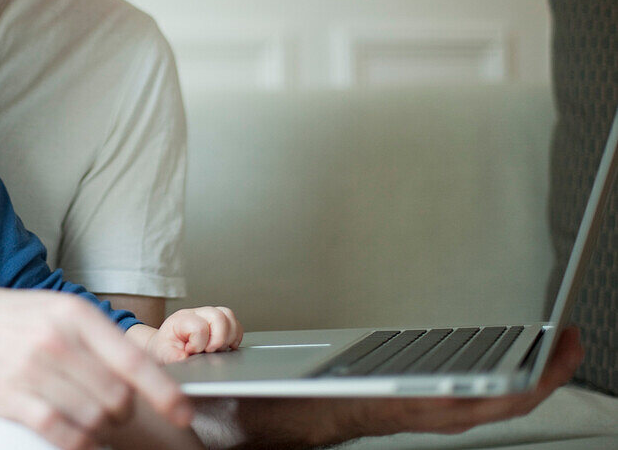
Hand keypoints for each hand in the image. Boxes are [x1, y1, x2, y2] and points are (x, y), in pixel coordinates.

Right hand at [0, 286, 194, 449]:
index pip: (133, 360)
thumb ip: (89, 334)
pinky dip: (77, 443)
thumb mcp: (50, 307)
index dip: (165, 392)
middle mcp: (57, 341)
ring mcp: (33, 371)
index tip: (184, 411)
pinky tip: (75, 438)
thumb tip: (134, 366)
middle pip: (117, 397)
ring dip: (100, 430)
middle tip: (114, 414)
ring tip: (91, 424)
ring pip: (93, 419)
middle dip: (124, 413)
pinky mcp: (11, 399)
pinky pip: (62, 433)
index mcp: (73, 314)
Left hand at [146, 307, 243, 364]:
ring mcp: (209, 316)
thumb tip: (185, 358)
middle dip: (218, 339)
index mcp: (181, 320)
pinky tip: (227, 347)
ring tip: (218, 349)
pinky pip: (235, 323)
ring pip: (229, 316)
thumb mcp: (163, 354)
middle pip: (218, 316)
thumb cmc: (165, 349)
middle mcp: (197, 314)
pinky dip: (235, 336)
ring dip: (229, 336)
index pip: (199, 326)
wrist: (165, 347)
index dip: (198, 344)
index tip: (191, 352)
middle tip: (209, 351)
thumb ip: (173, 356)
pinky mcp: (219, 323)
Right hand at [195, 327, 584, 448]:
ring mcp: (376, 409)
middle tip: (569, 345)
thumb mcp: (208, 376)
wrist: (210, 427)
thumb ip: (202, 348)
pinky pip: (439, 397)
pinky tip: (489, 362)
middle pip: (465, 407)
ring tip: (546, 352)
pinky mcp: (372, 402)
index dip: (488, 392)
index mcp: (344, 407)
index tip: (533, 369)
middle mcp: (369, 412)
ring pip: (458, 405)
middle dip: (526, 381)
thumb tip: (199, 340)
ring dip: (508, 383)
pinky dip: (476, 381)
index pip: (432, 405)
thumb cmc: (215, 405)